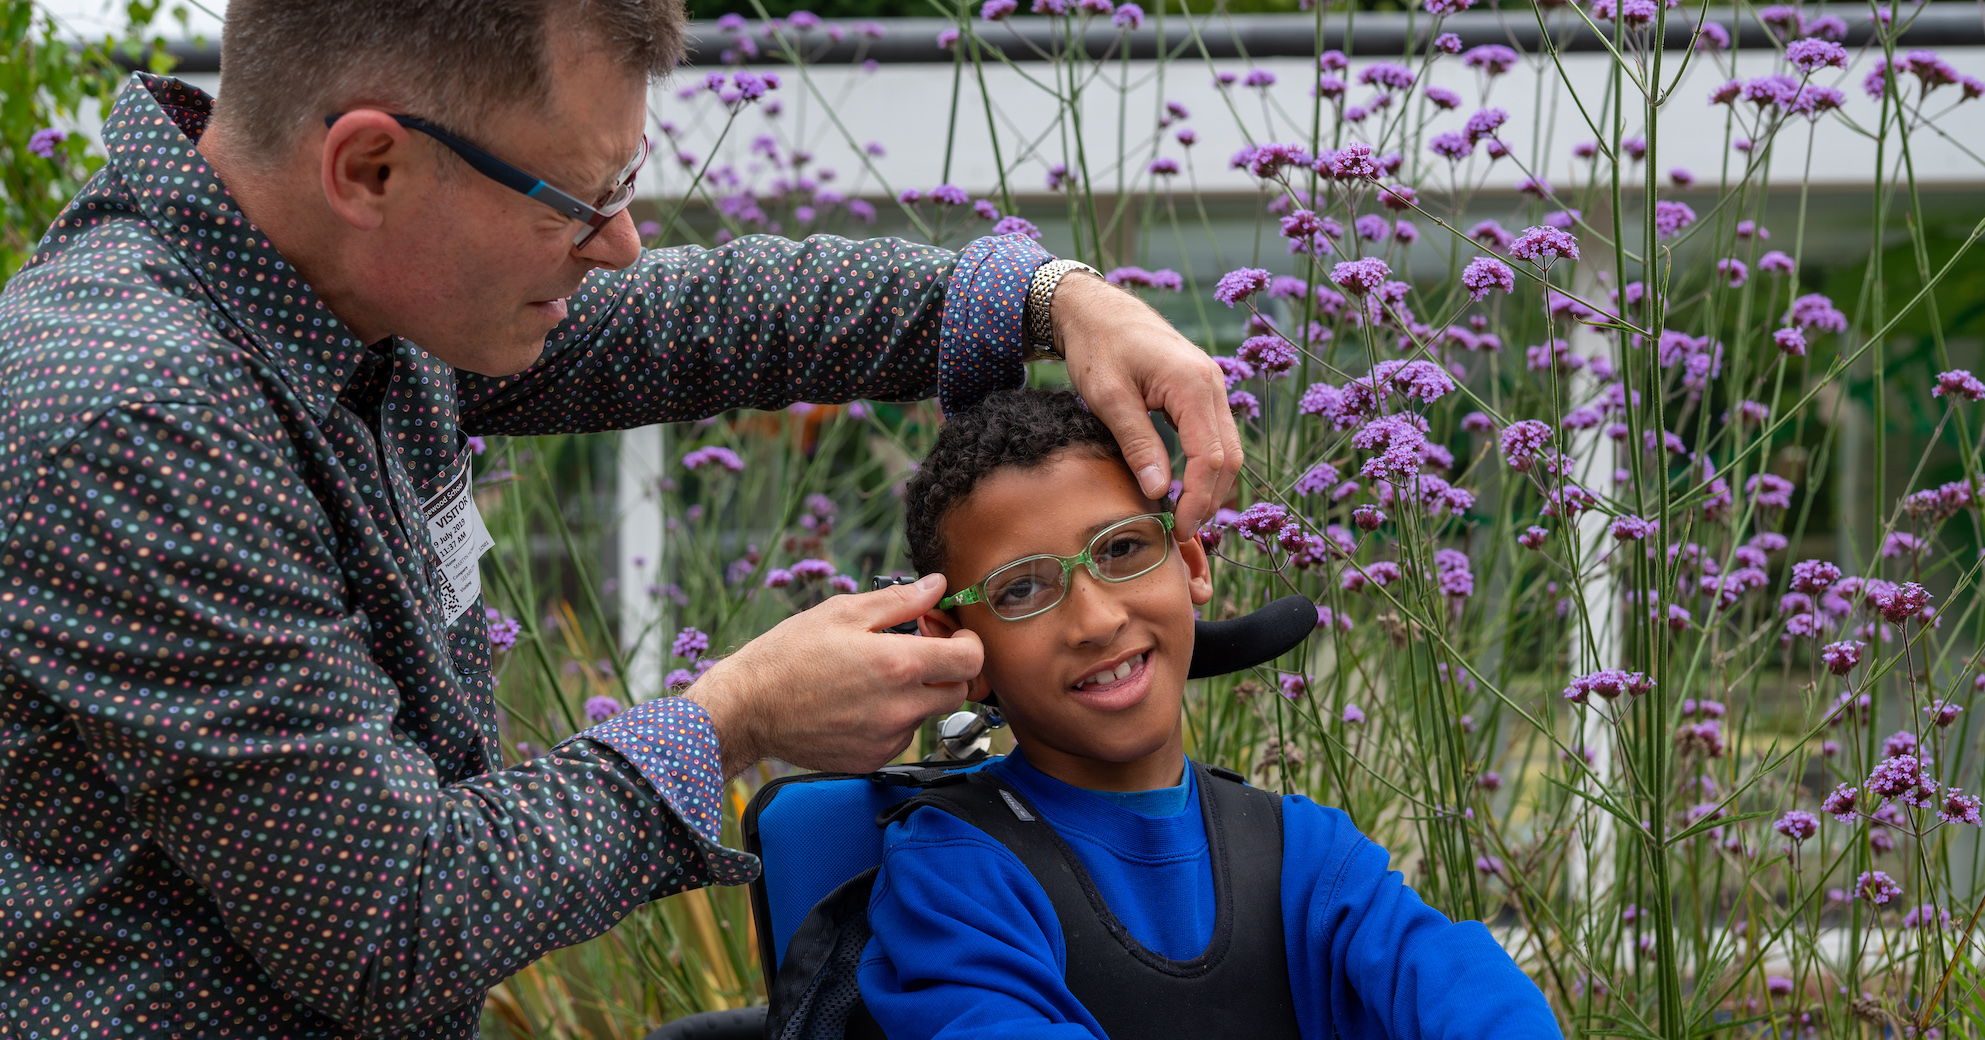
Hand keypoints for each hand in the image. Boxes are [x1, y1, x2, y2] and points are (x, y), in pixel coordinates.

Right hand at [686, 574, 982, 776]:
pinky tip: (860, 703)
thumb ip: (899, 601)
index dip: (967, 643)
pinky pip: (902, 737)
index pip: (970, 660)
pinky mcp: (872, 760)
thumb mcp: (842, 612)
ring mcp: (886, 739)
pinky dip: (893, 719)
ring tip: (876, 678)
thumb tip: (936, 585)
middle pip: (958, 690)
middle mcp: (899, 708)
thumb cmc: (788, 656)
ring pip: (929, 714)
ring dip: (918, 694)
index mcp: (897, 665)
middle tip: (914, 652)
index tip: (950, 635)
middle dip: (946, 669)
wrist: (747, 709)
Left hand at [1050, 273, 1241, 537]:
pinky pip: (1217, 435)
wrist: (1098, 309)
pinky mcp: (1203, 390)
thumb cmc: (1098, 347)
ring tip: (1186, 517)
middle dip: (1210, 499)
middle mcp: (1213, 384)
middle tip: (1182, 531)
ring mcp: (1212, 386)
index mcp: (1192, 385)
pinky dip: (1207, 466)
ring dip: (1212, 486)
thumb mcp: (1108, 398)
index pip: (1209, 457)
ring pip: (1228, 449)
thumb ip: (1137, 443)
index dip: (1198, 499)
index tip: (1179, 529)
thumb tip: (1159, 491)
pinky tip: (1186, 487)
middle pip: (1229, 457)